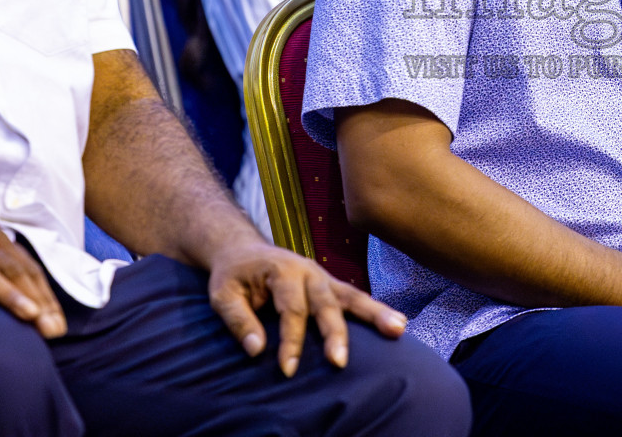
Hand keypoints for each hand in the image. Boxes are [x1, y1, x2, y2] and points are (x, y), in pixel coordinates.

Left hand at [207, 241, 407, 375]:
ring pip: (352, 296)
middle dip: (334, 333)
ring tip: (398, 329)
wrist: (242, 250)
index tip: (287, 369)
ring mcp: (323, 277)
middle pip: (326, 303)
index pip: (291, 309)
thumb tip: (257, 350)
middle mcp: (308, 271)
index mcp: (282, 270)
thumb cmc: (232, 275)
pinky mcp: (330, 285)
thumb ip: (239, 320)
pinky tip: (398, 323)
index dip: (290, 340)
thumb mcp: (222, 294)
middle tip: (339, 361)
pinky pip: (355, 297)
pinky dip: (376, 310)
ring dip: (375, 314)